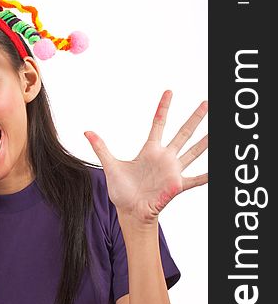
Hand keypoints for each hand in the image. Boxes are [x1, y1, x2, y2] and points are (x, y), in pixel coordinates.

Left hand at [84, 90, 207, 225]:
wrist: (130, 212)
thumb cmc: (122, 191)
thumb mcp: (110, 166)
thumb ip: (101, 148)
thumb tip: (86, 132)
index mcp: (150, 150)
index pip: (158, 123)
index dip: (164, 107)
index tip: (170, 91)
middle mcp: (164, 157)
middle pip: (182, 133)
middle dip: (194, 118)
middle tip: (206, 103)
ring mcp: (173, 171)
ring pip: (193, 152)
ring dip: (205, 142)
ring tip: (217, 130)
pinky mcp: (176, 186)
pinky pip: (195, 180)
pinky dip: (206, 176)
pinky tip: (217, 171)